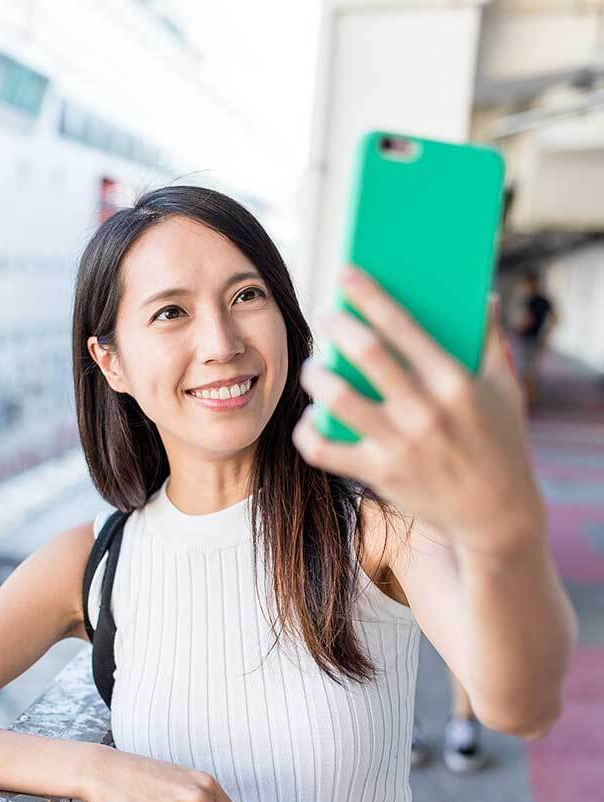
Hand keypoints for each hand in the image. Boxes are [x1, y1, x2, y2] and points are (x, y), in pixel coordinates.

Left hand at [293, 264, 544, 553]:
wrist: (497, 516)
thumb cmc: (501, 444)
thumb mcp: (504, 390)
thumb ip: (489, 342)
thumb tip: (480, 296)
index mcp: (454, 381)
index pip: (403, 325)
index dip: (369, 295)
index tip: (345, 274)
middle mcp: (424, 410)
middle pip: (364, 353)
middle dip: (335, 326)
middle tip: (323, 316)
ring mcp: (399, 444)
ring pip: (336, 398)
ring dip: (316, 376)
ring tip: (313, 368)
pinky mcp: (378, 474)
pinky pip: (324, 450)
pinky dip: (307, 432)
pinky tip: (309, 419)